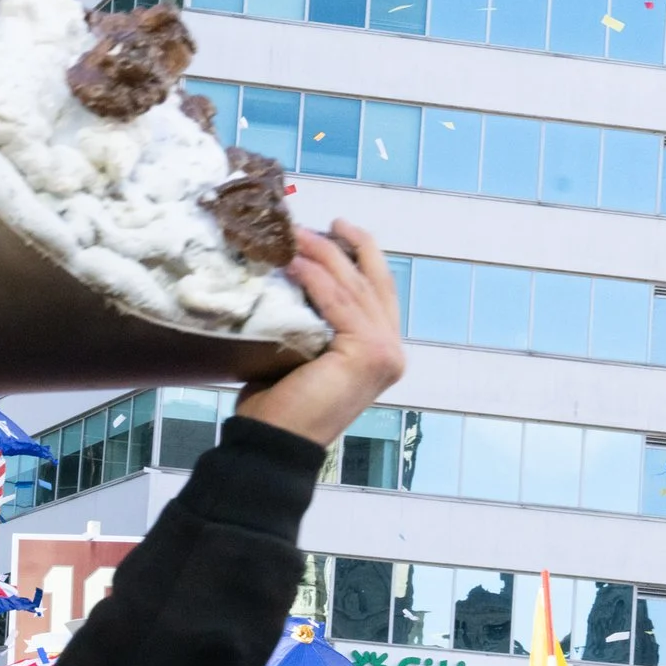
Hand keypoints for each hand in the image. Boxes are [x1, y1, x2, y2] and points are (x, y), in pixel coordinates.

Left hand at [233, 222, 406, 448]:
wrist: (274, 442)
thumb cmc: (279, 405)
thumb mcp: (304, 353)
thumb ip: (315, 322)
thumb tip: (295, 280)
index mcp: (382, 352)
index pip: (377, 292)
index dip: (361, 256)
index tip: (338, 230)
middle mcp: (391, 351)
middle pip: (372, 282)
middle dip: (349, 246)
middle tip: (324, 223)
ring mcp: (384, 352)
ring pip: (354, 288)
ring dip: (324, 255)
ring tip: (295, 236)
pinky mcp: (367, 353)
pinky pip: (338, 303)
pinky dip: (315, 278)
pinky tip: (293, 262)